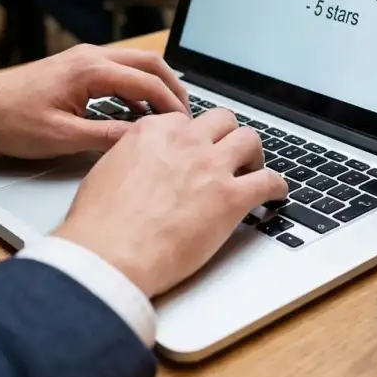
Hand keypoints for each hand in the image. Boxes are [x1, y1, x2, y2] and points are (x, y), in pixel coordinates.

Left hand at [0, 44, 189, 159]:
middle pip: (150, 63)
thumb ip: (107, 136)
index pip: (147, 83)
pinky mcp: (81, 66)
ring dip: (157, 85)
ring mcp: (87, 58)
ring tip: (169, 114)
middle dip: (173, 88)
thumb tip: (143, 139)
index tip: (185, 126)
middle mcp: (93, 56)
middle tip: (186, 115)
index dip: (171, 104)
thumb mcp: (62, 137)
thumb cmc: (13, 121)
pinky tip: (140, 112)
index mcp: (91, 70)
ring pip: (137, 64)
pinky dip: (138, 87)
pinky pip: (121, 70)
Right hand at [54, 109, 287, 296]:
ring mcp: (210, 166)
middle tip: (228, 154)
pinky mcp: (230, 197)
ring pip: (249, 139)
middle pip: (222, 120)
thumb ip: (130, 156)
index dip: (194, 136)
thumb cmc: (99, 224)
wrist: (108, 255)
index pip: (185, 120)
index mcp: (153, 132)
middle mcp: (185, 142)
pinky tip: (276, 194)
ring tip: (253, 169)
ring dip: (254, 154)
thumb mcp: (105, 170)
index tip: (197, 148)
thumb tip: (139, 163)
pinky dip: (277, 186)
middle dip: (227, 135)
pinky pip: (268, 180)